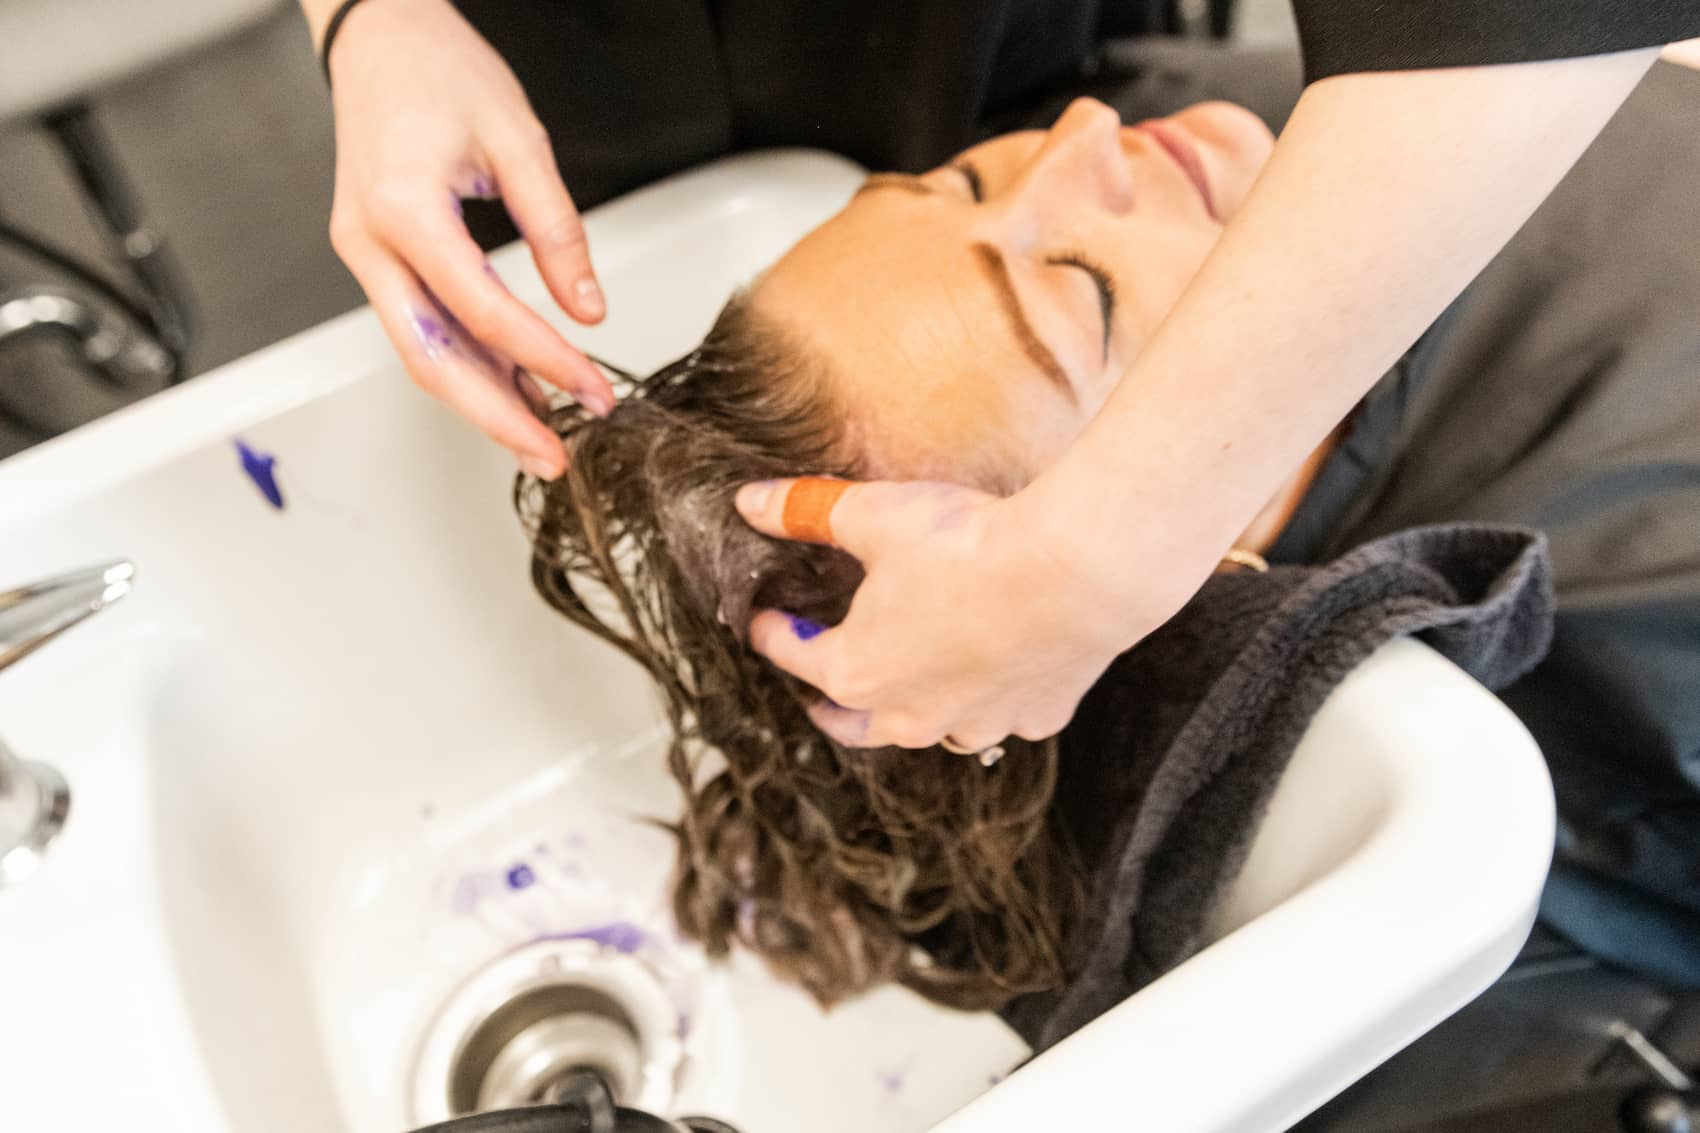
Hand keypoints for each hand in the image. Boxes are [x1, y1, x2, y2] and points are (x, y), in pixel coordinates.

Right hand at [320, 0, 612, 476]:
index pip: (484, 310)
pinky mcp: (376, 258)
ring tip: (544, 439)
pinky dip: (471, 364)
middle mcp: (370, 243)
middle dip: (498, 418)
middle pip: (433, 359)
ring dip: (484, 403)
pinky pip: (422, 328)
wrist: (376, 34)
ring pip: (423, 354)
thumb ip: (558, 229)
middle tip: (556, 458)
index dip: (544, 359)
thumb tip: (588, 307)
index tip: (595, 390)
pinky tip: (518, 389)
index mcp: (404, 210)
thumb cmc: (438, 69)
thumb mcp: (518, 139)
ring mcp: (364, 255)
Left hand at [734, 478, 1142, 750]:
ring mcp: (978, 721)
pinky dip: (995, 701)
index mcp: (857, 671)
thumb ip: (808, 511)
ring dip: (915, 713)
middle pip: (856, 724)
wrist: (1073, 570)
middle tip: (820, 696)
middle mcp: (912, 715)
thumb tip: (750, 501)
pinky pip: (1007, 716)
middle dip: (833, 707)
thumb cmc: (965, 544)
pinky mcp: (1037, 714)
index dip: (773, 631)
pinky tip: (999, 678)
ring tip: (912, 694)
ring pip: (934, 731)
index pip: (796, 655)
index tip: (763, 621)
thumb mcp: (873, 515)